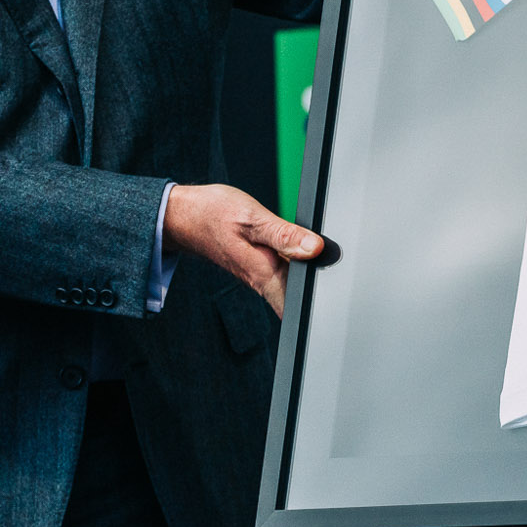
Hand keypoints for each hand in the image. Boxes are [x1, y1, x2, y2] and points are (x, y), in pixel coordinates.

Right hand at [161, 183, 325, 317]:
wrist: (183, 215)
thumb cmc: (211, 213)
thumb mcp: (252, 216)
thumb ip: (284, 234)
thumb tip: (315, 249)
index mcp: (262, 272)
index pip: (292, 307)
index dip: (314, 313)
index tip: (337, 310)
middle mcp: (261, 278)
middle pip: (296, 299)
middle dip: (319, 298)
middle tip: (343, 288)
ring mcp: (259, 273)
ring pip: (291, 285)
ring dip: (310, 281)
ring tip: (333, 271)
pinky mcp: (258, 263)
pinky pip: (283, 272)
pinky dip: (298, 266)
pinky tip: (308, 254)